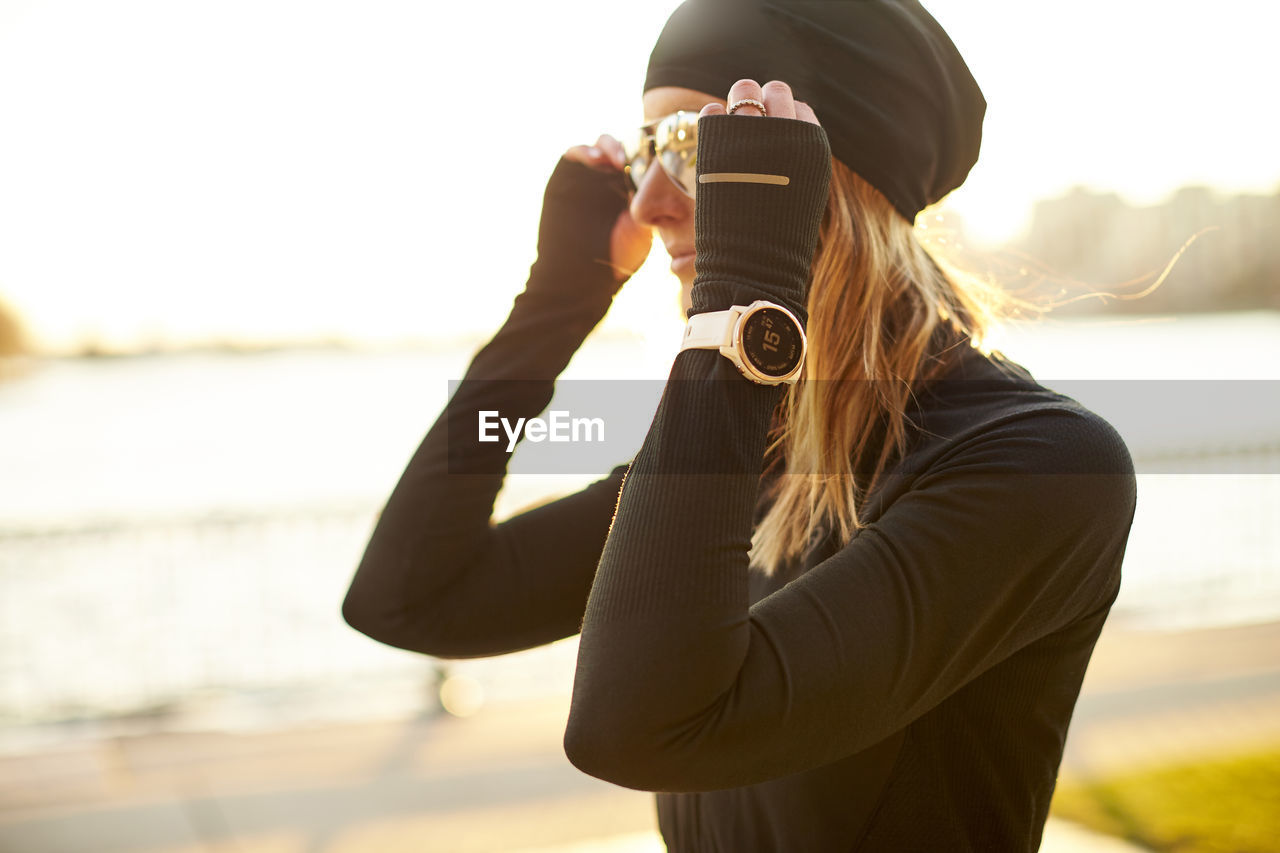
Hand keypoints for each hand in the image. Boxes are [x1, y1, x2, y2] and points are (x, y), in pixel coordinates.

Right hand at [563, 134, 653, 283]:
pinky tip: (596, 159)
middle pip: (625, 144)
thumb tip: (666, 183)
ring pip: (602, 144)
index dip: (651, 149)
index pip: (644, 155)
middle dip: (633, 144)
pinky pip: (574, 153)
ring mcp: (589, 173)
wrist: (584, 271)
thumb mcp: (643, 230)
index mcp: (633, 184)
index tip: (661, 153)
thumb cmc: (618, 254)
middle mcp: (612, 174)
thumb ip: (651, 207)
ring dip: (611, 146)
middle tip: (641, 153)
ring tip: (620, 158)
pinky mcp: (567, 175)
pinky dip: (585, 151)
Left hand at [685, 79, 830, 322]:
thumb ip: (796, 166)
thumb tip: (785, 141)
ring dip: (738, 98)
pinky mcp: (719, 147)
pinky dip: (712, 115)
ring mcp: (752, 137)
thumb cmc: (780, 241)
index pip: (800, 110)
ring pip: (745, 91)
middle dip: (763, 99)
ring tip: (731, 112)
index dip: (785, 115)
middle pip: (776, 92)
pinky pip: (714, 113)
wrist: (755, 266)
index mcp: (812, 148)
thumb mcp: (802, 198)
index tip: (773, 127)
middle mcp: (786, 135)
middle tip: (750, 111)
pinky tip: (711, 122)